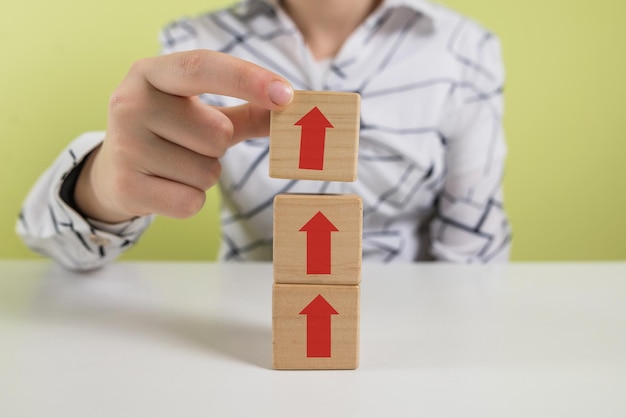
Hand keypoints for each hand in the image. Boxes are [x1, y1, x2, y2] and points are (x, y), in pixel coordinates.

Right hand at [74, 50, 292, 222]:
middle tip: (188, 144)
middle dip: (218, 146)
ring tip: (174, 165)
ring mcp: (123, 145)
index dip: (247, 79)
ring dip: (204, 175)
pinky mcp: (126, 186)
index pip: (202, 66)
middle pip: (218, 133)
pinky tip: (166, 187)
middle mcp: (129, 102)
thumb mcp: (203, 112)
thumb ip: (248, 110)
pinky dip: (190, 200)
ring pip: (207, 172)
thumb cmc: (170, 134)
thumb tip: (293, 108)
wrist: (113, 173)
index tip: (286, 95)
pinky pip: (191, 202)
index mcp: (151, 73)